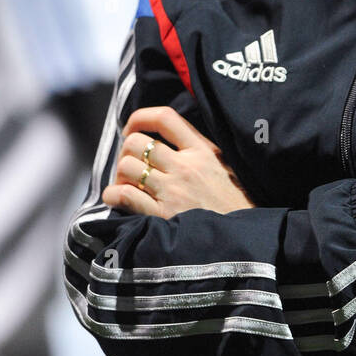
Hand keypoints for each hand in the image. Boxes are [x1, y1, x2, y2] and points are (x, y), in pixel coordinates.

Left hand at [101, 105, 255, 218]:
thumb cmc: (235, 203)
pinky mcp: (162, 215)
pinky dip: (113, 195)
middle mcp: (185, 167)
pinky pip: (124, 196)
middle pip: (136, 142)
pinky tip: (117, 198)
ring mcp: (172, 191)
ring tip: (128, 183)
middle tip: (131, 162)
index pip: (165, 118)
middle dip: (126, 150)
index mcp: (202, 151)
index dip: (140, 118)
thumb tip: (166, 139)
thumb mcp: (223, 166)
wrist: (242, 237)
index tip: (133, 129)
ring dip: (120, 174)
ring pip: (126, 166)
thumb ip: (198, 150)